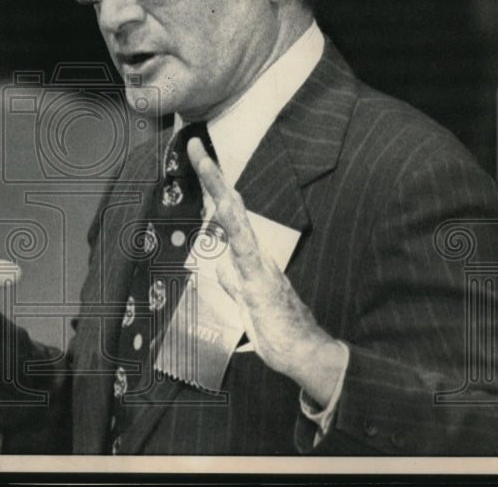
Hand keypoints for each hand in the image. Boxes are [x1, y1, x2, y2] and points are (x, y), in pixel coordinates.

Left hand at [188, 138, 347, 406]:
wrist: (304, 353)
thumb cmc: (277, 329)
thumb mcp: (243, 303)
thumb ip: (232, 283)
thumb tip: (220, 267)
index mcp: (248, 257)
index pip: (226, 214)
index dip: (212, 187)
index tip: (198, 159)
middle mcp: (254, 254)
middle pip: (230, 206)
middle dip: (211, 175)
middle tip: (193, 144)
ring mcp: (258, 264)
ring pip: (236, 219)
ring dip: (219, 190)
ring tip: (204, 164)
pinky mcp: (261, 281)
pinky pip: (245, 249)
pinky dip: (235, 226)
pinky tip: (227, 208)